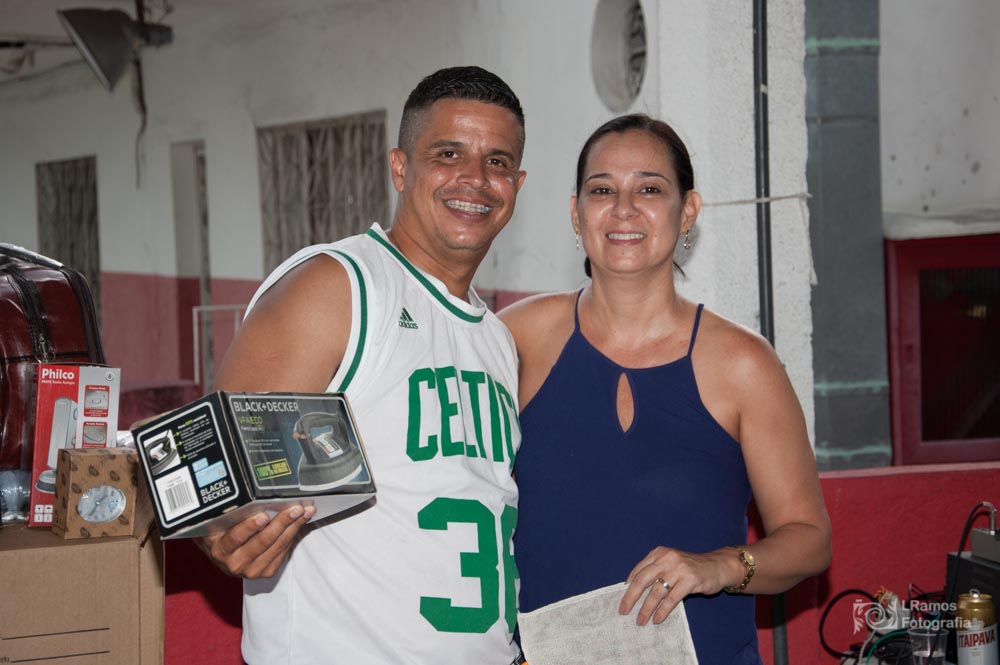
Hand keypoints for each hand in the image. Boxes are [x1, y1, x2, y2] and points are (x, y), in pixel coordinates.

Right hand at [196, 504, 316, 578]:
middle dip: (282, 523)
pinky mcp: (266, 572)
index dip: (250, 526)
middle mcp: (236, 563)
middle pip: (263, 542)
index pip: (236, 538)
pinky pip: (283, 552)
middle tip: (294, 509)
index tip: (264, 515)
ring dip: (293, 527)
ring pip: (277, 546)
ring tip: (304, 512)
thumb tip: (254, 495)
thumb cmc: (222, 535)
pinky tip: (300, 522)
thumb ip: (232, 514)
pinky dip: (293, 535)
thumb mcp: (219, 524)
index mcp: (221, 550)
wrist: (223, 557)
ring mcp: (252, 570)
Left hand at [619, 546, 735, 625]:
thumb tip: (633, 591)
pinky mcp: (690, 580)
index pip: (638, 571)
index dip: (628, 587)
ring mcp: (679, 568)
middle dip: (631, 598)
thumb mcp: (670, 564)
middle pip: (643, 580)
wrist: (718, 566)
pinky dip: (662, 611)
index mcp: (659, 553)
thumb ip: (655, 572)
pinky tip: (657, 619)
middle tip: (623, 611)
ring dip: (646, 609)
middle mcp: (667, 558)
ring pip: (656, 592)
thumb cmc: (690, 568)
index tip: (622, 600)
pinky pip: (672, 599)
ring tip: (641, 620)